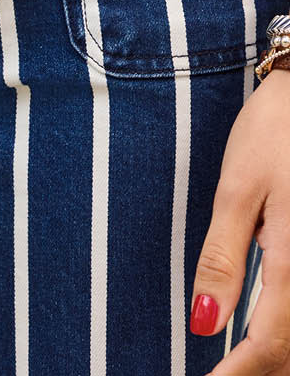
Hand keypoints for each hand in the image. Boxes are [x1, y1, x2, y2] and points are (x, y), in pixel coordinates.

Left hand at [191, 68, 289, 374]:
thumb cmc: (273, 132)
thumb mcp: (236, 189)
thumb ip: (223, 258)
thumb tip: (203, 323)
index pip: (271, 343)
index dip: (240, 373)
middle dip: (260, 366)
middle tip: (222, 372)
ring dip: (279, 351)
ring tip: (241, 355)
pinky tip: (268, 319)